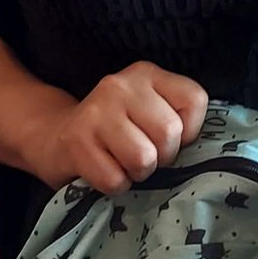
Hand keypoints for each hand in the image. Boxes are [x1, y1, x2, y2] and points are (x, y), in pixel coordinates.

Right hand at [29, 63, 209, 192]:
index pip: (195, 100)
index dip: (190, 131)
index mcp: (147, 73)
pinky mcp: (76, 140)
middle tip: (143, 155)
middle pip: (170, 133)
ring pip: (144, 158)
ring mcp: (96, 110)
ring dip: (137, 173)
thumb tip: (203, 151)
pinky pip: (115, 179)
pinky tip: (103, 169)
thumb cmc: (116, 132)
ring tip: (123, 162)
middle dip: (162, 157)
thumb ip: (178, 119)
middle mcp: (121, 84)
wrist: (54, 137)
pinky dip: (114, 185)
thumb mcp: (149, 111)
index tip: (169, 138)